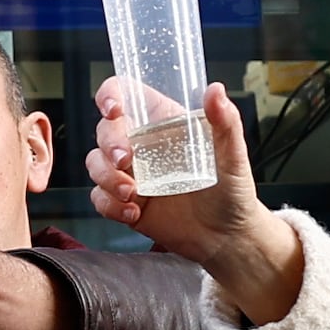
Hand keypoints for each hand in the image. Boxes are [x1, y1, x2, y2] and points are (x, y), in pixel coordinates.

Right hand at [88, 82, 307, 327]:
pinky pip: (100, 197)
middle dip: (108, 145)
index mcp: (165, 123)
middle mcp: (144, 145)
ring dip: (106, 177)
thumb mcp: (233, 156)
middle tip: (125, 162)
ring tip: (131, 195)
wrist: (226, 239)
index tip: (114, 110)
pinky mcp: (126, 202)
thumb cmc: (233, 193)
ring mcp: (133, 174)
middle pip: (105, 130)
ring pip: (96, 163)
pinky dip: (109, 205)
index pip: (127, 95)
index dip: (110, 95)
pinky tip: (134, 213)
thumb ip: (226, 123)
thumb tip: (216, 90)